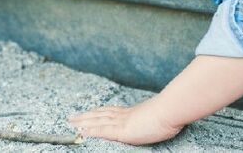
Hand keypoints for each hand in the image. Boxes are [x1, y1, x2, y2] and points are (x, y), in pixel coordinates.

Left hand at [68, 97, 182, 144]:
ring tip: (72, 123)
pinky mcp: (122, 131)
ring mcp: (122, 122)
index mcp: (131, 112)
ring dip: (83, 122)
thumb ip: (150, 117)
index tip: (89, 112)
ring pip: (97, 121)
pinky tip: (82, 132)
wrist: (170, 111)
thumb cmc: (169, 113)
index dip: (98, 112)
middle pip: (99, 114)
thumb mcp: (157, 115)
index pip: (110, 111)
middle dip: (85, 116)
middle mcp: (124, 115)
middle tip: (72, 117)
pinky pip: (102, 131)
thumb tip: (154, 119)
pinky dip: (91, 131)